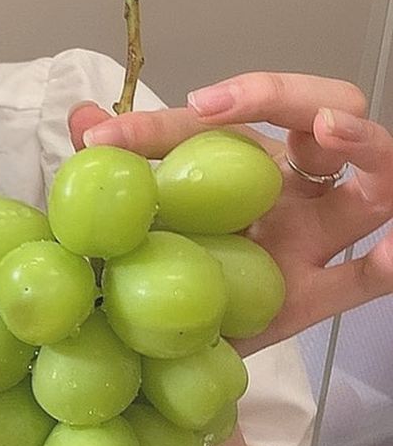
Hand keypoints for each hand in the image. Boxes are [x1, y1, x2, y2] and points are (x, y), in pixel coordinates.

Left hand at [67, 72, 392, 353]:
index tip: (106, 141)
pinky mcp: (319, 295)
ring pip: (374, 173)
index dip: (157, 126)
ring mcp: (313, 236)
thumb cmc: (163, 272)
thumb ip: (116, 178)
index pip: (211, 124)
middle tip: (225, 104)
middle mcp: (287, 188)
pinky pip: (369, 277)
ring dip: (362, 142)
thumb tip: (83, 120)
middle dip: (282, 93)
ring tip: (331, 130)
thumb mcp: (134, 226)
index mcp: (239, 161)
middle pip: (318, 110)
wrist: (172, 353)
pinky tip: (390, 252)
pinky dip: (391, 261)